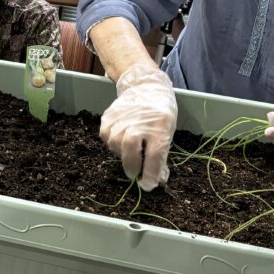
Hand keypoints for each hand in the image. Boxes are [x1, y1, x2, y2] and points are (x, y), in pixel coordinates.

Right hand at [99, 61, 176, 190]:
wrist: (144, 86)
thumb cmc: (160, 112)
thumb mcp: (167, 131)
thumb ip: (161, 155)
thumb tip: (157, 180)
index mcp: (158, 129)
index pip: (154, 157)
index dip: (150, 175)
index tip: (147, 186)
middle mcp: (138, 124)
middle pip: (130, 153)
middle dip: (132, 168)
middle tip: (135, 174)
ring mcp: (120, 120)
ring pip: (116, 147)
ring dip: (122, 155)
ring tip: (130, 152)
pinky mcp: (107, 118)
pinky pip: (106, 138)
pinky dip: (112, 144)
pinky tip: (120, 140)